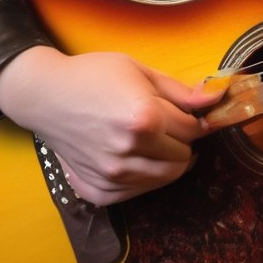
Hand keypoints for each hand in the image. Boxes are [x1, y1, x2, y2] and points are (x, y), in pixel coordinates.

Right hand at [0, 45, 225, 206]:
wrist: (45, 96)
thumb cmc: (92, 76)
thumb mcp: (139, 71)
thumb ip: (180, 91)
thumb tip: (217, 98)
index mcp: (144, 118)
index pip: (193, 130)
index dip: (194, 120)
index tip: (185, 113)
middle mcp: (130, 151)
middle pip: (183, 158)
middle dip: (182, 142)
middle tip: (166, 126)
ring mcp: (113, 176)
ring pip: (165, 178)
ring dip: (166, 161)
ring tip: (151, 141)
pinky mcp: (99, 191)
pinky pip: (139, 191)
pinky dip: (144, 176)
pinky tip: (132, 155)